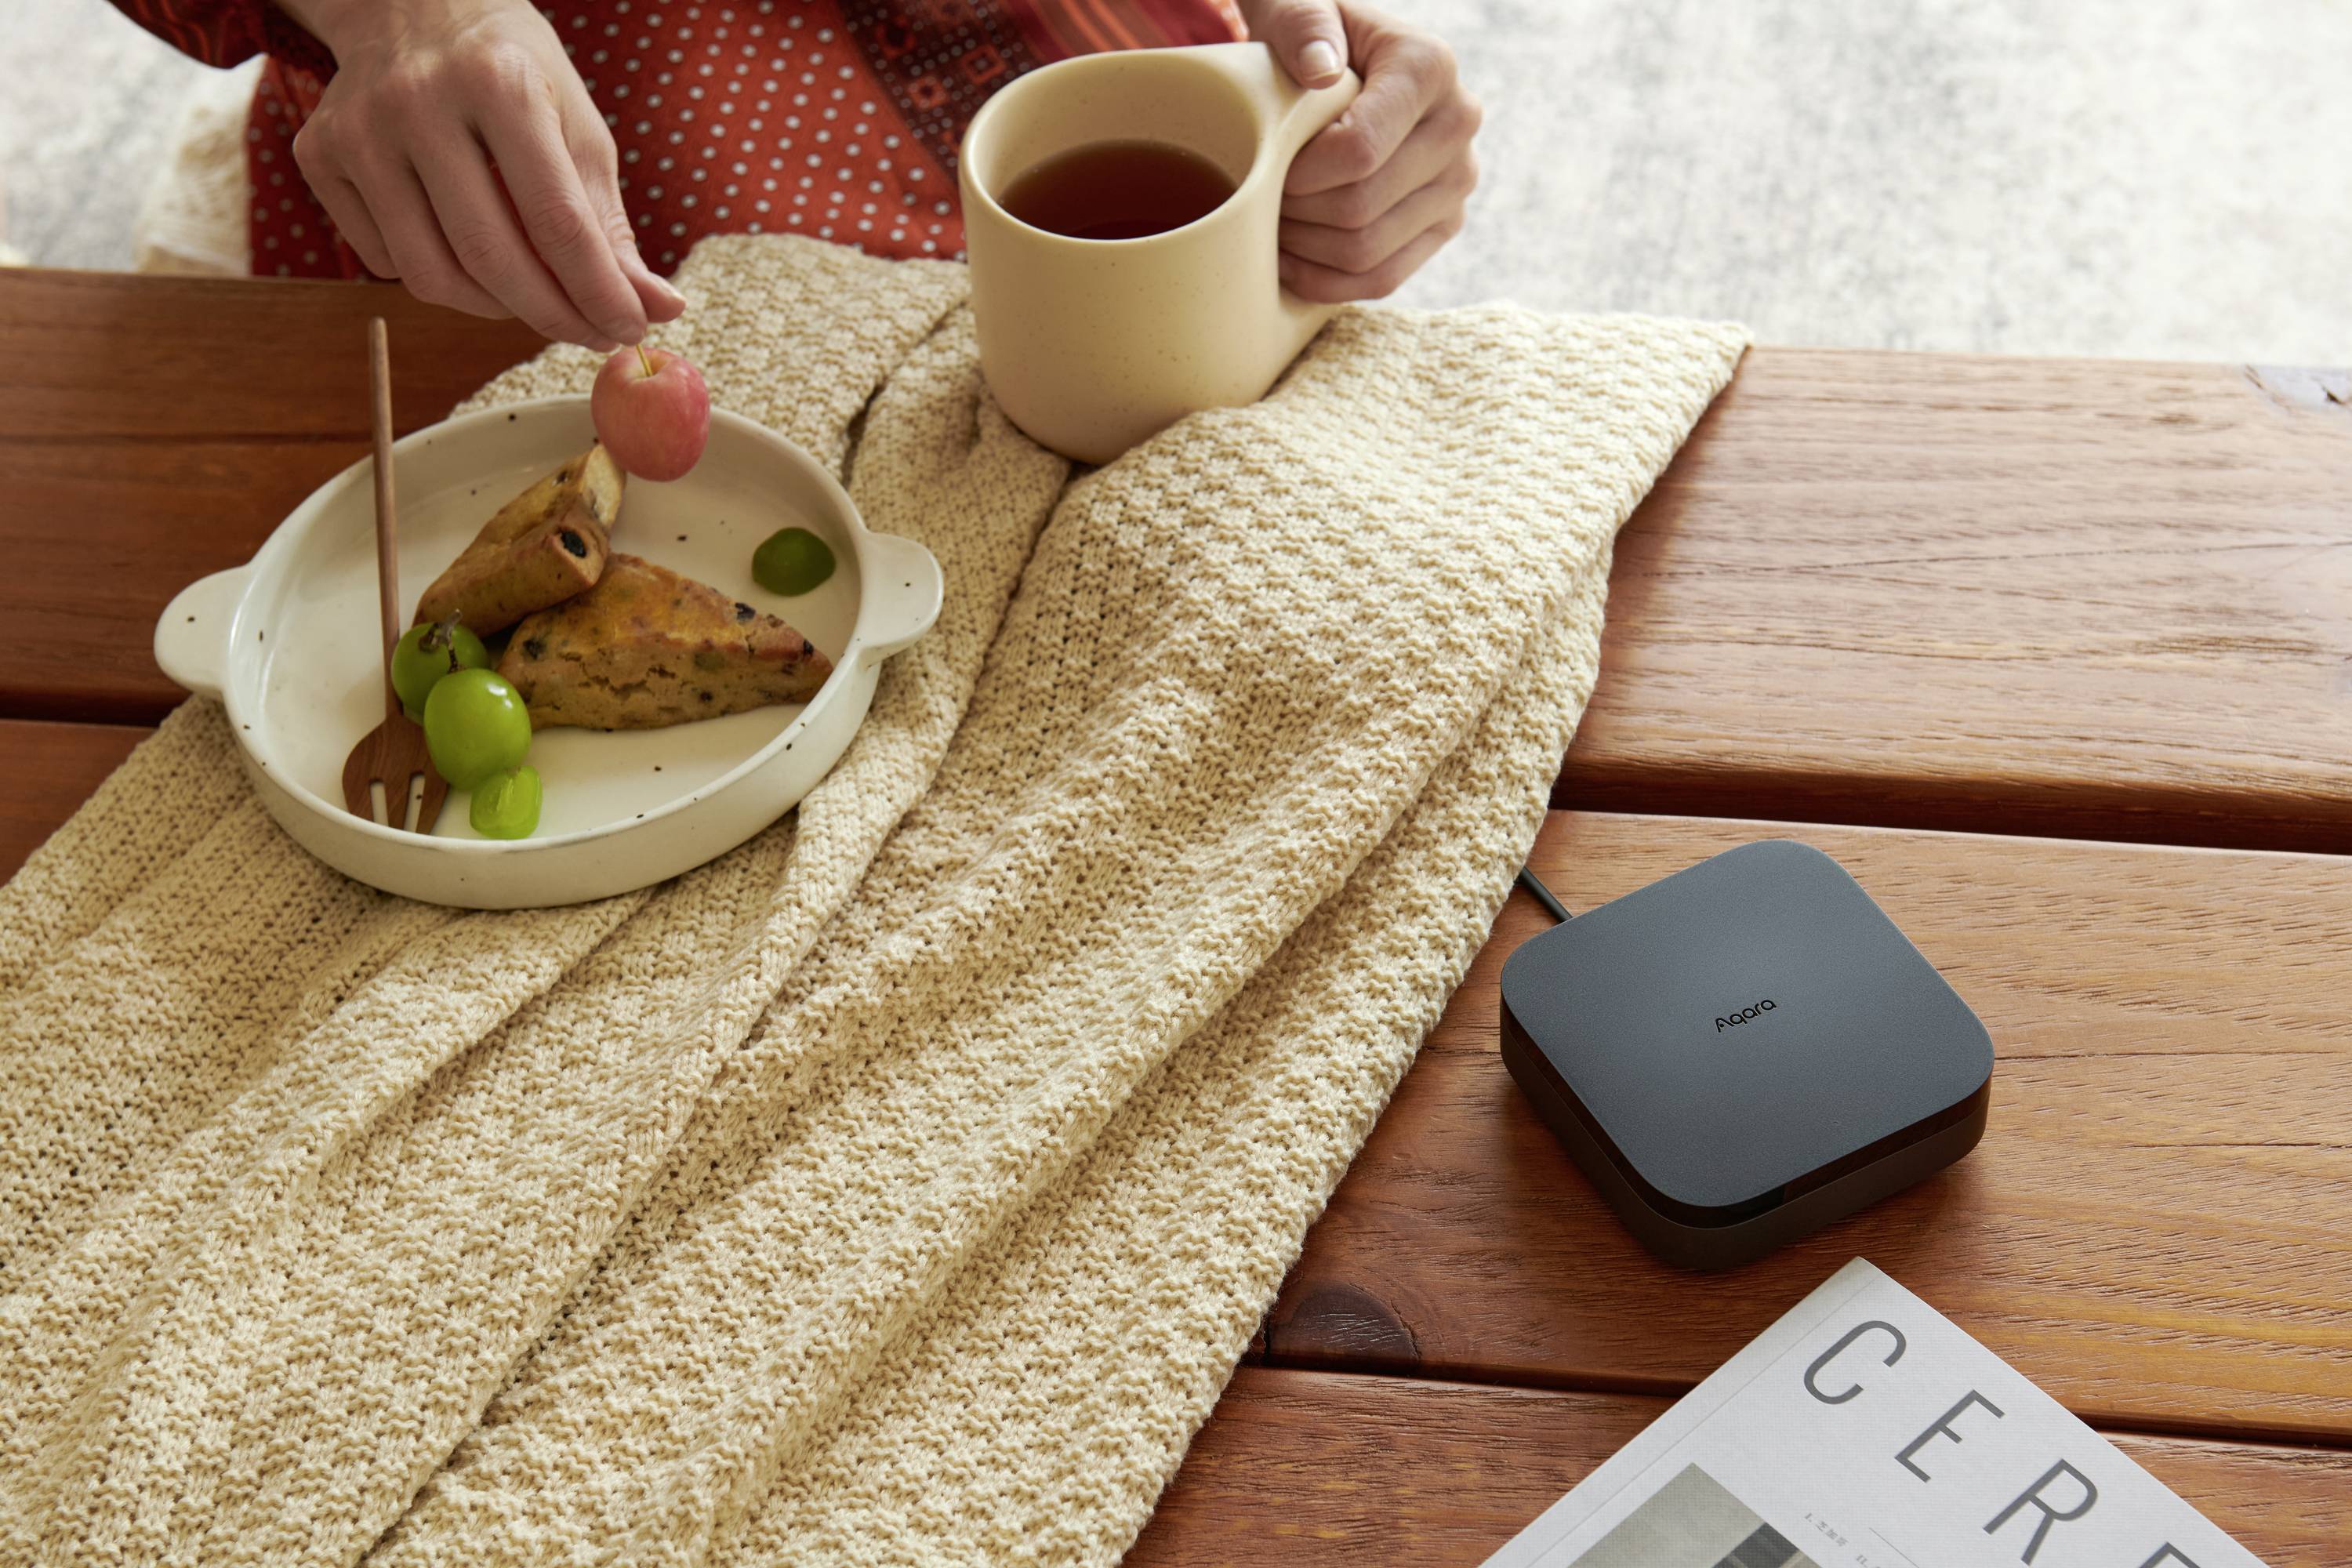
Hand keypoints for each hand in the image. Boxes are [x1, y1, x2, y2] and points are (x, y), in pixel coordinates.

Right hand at [279, 0, 684, 346]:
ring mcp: (358, 130)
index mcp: (498, 83)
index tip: (632, 328)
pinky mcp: (319, 155)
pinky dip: (439, 277)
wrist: (409, 6)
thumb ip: (609, 222)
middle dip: (552, 315)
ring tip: (532, 296)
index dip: (600, 292)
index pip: (557, 221)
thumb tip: (658, 308)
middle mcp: (418, 102)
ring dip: (495, 308)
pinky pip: (386, 261)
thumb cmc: (511, 73)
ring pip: (431, 275)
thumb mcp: (575, 125)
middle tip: (590, 333)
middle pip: (491, 257)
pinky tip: (463, 248)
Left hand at [1241, 0, 1481, 302]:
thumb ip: (1305, 25)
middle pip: (1360, 207)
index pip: (1358, 151)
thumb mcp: (1302, 7)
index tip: (1263, 165)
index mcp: (1430, 67)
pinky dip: (1327, 281)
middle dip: (1294, 213)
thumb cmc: (1314, 37)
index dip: (1297, 174)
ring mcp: (1458, 182)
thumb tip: (1320, 72)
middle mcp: (1459, 125)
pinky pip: (1383, 278)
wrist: (1349, 63)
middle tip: (1256, 200)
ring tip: (1269, 224)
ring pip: (1367, 251)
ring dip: (1304, 250)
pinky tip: (1289, 259)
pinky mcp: (1445, 225)